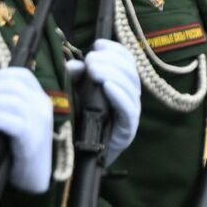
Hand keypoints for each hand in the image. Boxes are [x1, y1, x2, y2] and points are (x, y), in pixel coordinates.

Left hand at [0, 66, 53, 193]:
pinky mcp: (32, 138)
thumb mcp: (18, 119)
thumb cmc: (18, 148)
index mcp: (41, 98)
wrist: (33, 177)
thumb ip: (7, 104)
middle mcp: (43, 105)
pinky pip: (12, 121)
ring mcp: (39, 121)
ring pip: (9, 100)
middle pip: (11, 85)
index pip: (21, 74)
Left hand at [65, 38, 140, 165]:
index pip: (128, 63)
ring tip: (94, 69)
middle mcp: (129, 100)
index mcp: (120, 88)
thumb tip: (75, 64)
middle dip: (112, 61)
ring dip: (113, 74)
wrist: (74, 162)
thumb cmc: (76, 124)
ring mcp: (130, 116)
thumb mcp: (76, 95)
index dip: (116, 50)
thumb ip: (76, 78)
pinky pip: (129, 110)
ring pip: (132, 88)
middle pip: (131, 73)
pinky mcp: (127, 132)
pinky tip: (107, 86)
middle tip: (92, 59)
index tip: (97, 44)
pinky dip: (119, 95)